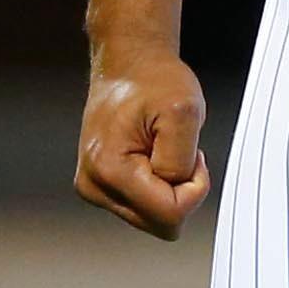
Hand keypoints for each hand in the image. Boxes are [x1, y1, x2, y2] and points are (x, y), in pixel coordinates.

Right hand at [76, 52, 210, 238]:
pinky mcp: (100, 187)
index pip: (169, 215)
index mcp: (109, 170)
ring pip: (153, 217)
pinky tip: (149, 154)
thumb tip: (175, 194)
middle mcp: (94, 185)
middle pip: (160, 223)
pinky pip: (145, 206)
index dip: (194, 187)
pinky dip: (157, 184)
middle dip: (179, 189)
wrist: (128, 64)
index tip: (191, 153)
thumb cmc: (153, 80)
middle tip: (174, 148)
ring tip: (159, 147)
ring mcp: (94, 188)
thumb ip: (180, 161)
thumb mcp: (185, 111)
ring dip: (168, 186)